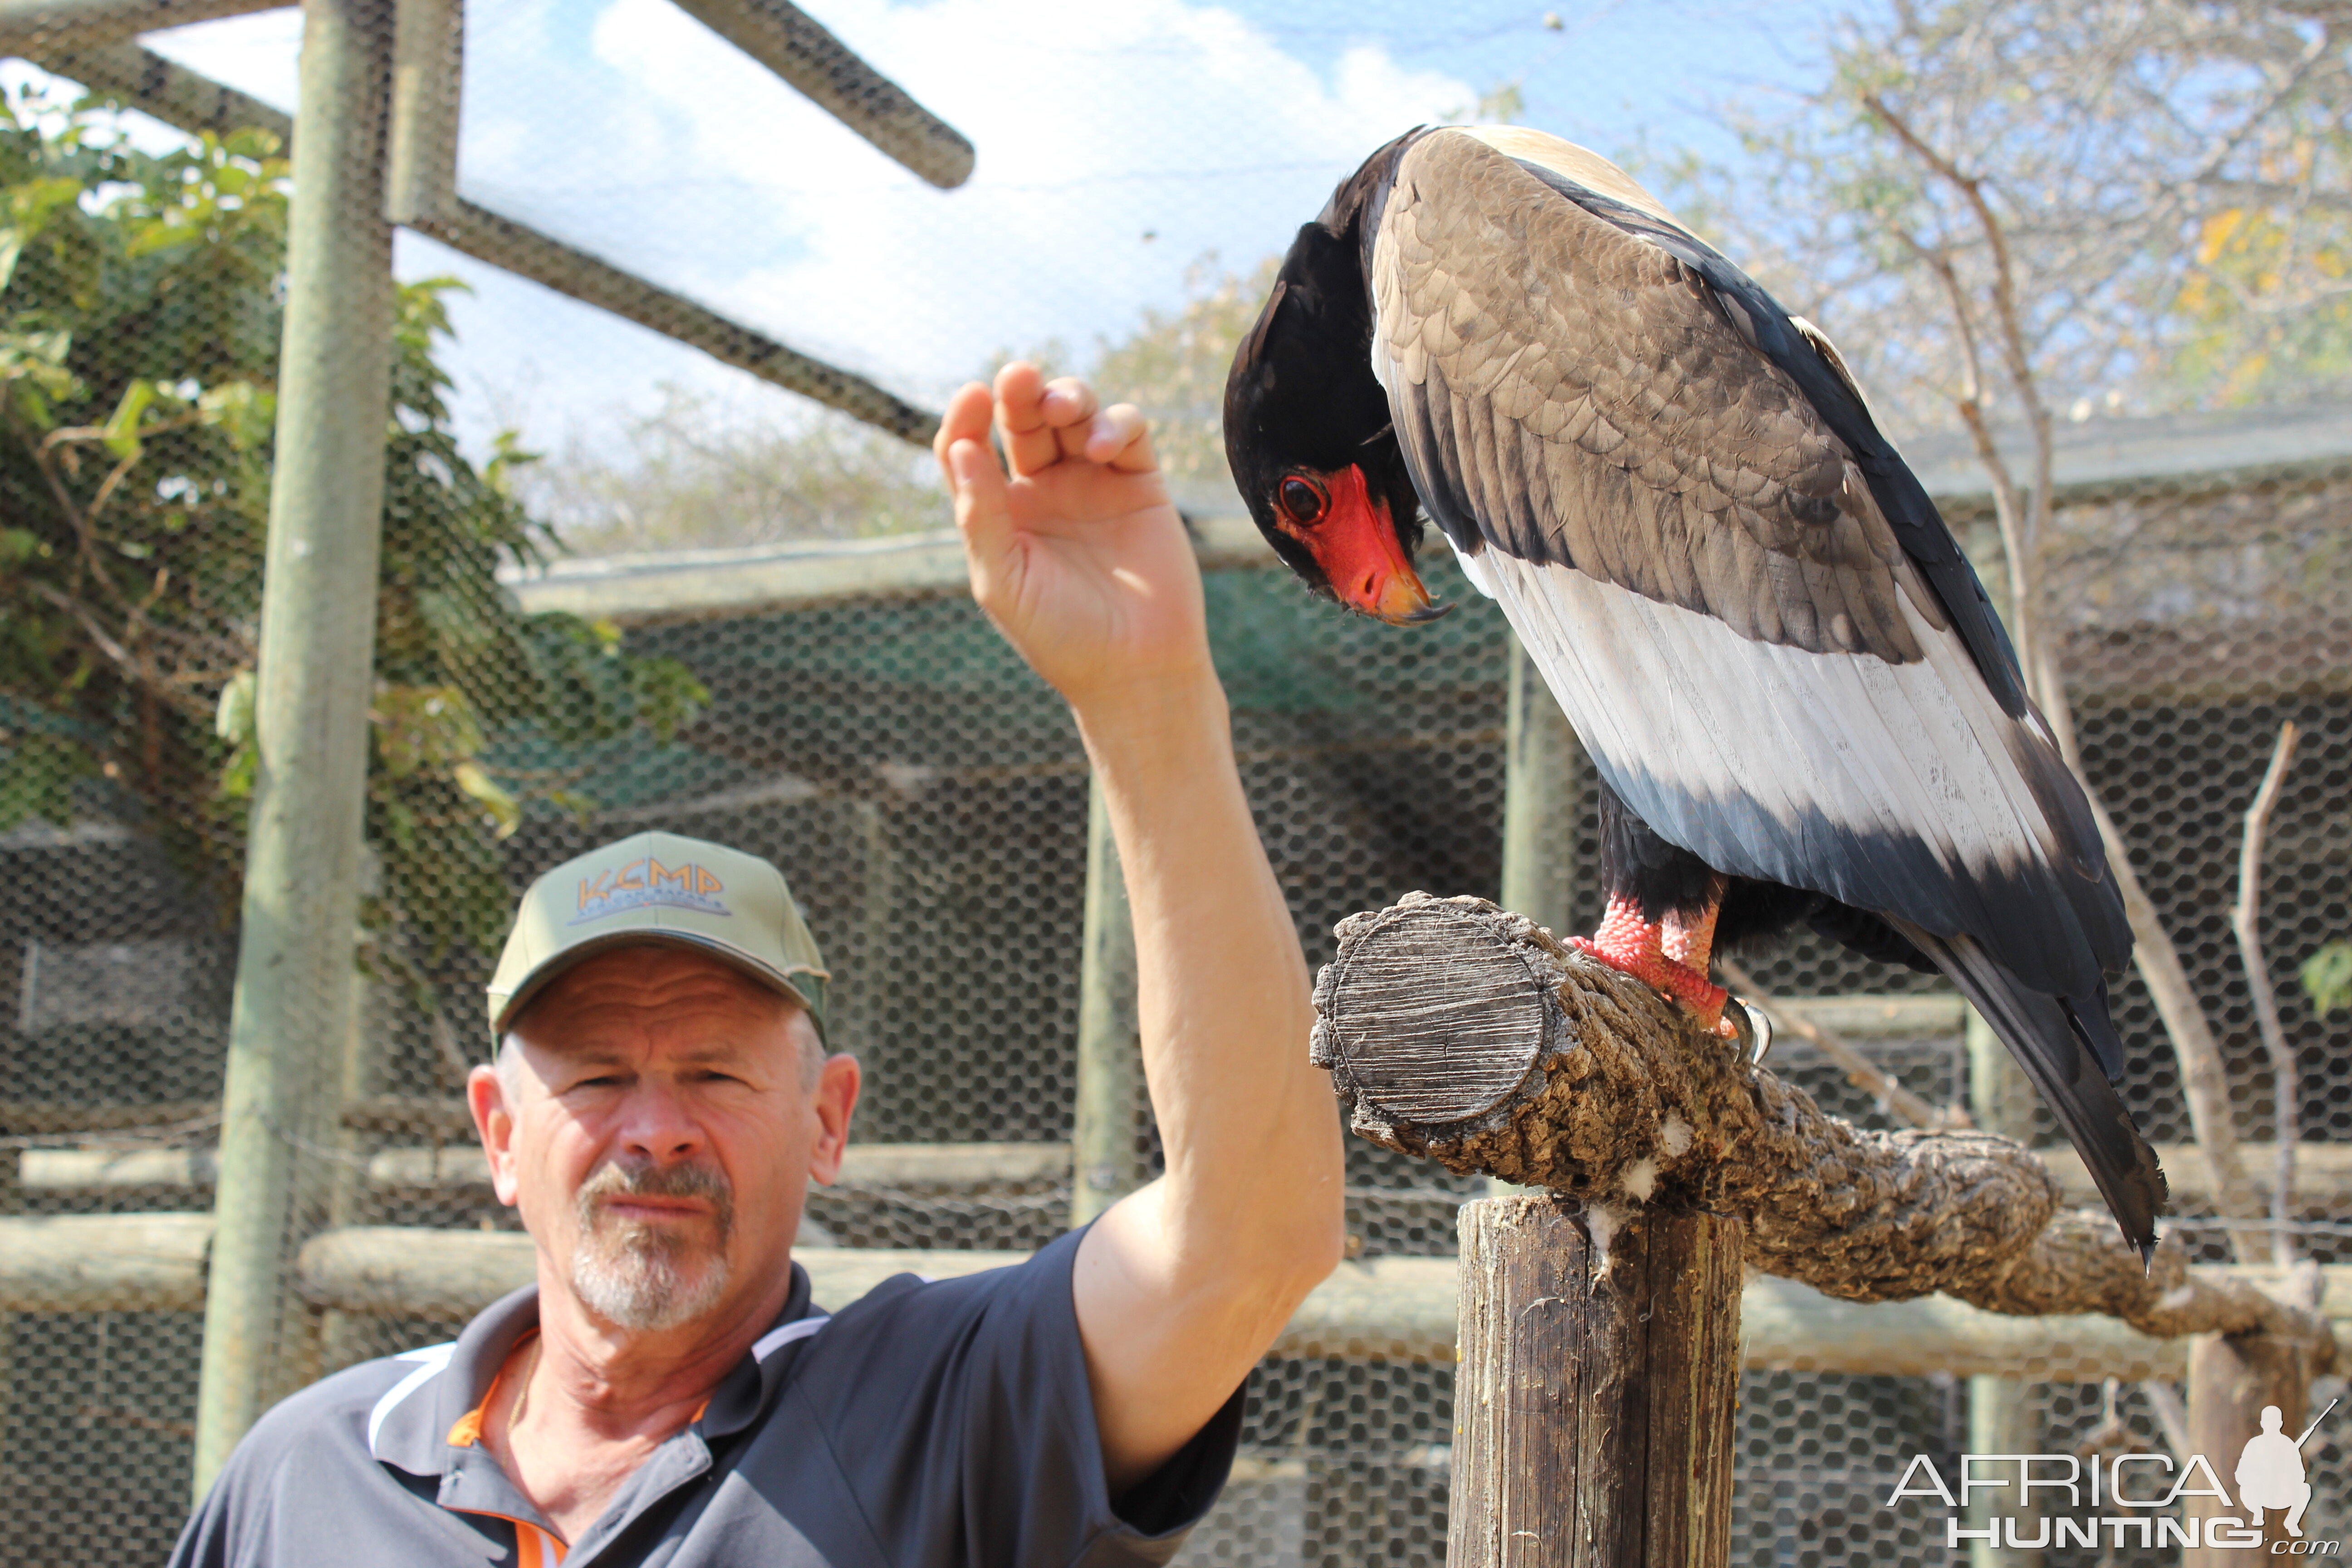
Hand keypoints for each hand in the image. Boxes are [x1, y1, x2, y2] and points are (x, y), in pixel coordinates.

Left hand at [934, 363, 1210, 709]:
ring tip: (1062, 407)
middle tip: (1018, 377)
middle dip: (1019, 391)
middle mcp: (1044, 491)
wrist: (1136, 670)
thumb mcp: (1003, 579)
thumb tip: (960, 447)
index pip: (970, 448)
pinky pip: (1127, 431)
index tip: (972, 396)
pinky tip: (1101, 447)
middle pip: (1023, 419)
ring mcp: (1093, 483)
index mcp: (1000, 513)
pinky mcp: (1141, 483)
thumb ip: (980, 515)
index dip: (966, 418)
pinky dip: (1114, 424)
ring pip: (1075, 413)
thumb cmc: (1060, 636)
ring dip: (1067, 396)